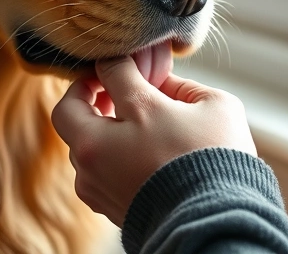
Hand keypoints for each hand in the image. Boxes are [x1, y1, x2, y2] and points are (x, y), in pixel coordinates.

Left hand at [51, 42, 256, 226]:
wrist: (218, 225)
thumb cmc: (219, 162)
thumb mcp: (212, 106)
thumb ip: (180, 86)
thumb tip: (160, 82)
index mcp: (127, 117)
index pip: (108, 72)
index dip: (117, 61)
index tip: (126, 63)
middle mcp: (97, 153)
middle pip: (68, 111)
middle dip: (86, 94)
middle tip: (110, 89)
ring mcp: (96, 184)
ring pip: (80, 145)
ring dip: (97, 129)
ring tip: (131, 124)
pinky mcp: (104, 207)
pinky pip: (93, 172)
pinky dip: (107, 156)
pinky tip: (137, 153)